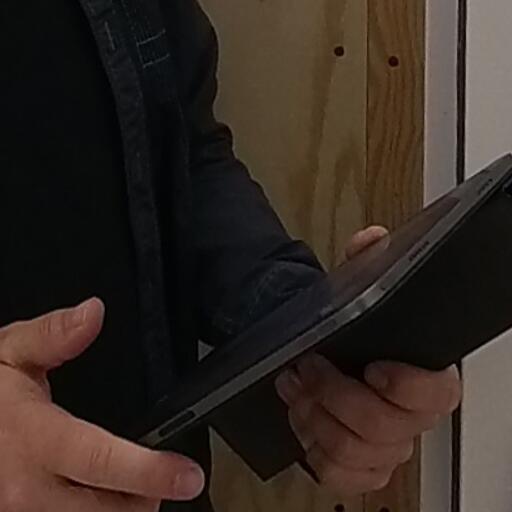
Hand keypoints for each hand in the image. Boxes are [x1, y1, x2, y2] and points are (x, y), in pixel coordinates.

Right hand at [0, 299, 204, 511]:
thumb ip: (53, 334)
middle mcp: (25, 492)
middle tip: (163, 473)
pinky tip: (99, 494)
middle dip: (146, 496)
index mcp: (33, 440)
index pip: (101, 460)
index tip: (189, 476)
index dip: (151, 471)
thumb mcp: (9, 352)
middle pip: (109, 511)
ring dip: (123, 510)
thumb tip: (94, 313)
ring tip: (132, 484)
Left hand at [275, 226, 462, 496]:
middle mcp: (409, 419)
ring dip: (314, 415)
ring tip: (293, 386)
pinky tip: (301, 417)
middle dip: (334, 394)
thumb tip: (371, 239)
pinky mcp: (358, 466)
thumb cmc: (348, 334)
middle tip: (306, 368)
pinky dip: (313, 447)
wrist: (332, 360)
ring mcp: (384, 447)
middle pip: (384, 427)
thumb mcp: (355, 293)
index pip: (439, 394)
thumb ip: (365, 263)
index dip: (409, 386)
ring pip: (354, 450)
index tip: (374, 368)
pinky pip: (339, 474)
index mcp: (424, 378)